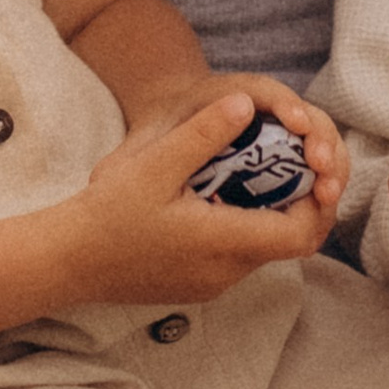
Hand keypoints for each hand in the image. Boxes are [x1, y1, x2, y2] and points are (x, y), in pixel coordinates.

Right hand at [68, 87, 338, 308]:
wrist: (69, 261)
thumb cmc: (108, 213)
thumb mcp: (154, 164)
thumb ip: (203, 134)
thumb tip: (249, 104)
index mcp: (224, 243)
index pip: (301, 234)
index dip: (319, 202)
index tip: (313, 166)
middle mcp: (227, 272)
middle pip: (290, 242)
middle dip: (303, 202)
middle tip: (296, 162)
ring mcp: (214, 283)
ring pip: (265, 248)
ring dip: (273, 212)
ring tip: (259, 169)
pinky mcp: (199, 284)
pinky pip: (240, 255)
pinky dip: (247, 225)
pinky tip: (223, 195)